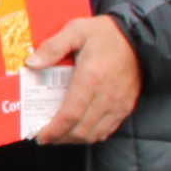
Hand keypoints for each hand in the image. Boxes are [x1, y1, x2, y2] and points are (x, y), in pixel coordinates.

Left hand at [31, 14, 140, 145]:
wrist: (139, 37)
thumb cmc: (105, 34)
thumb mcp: (76, 30)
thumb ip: (53, 47)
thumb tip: (31, 64)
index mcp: (91, 78)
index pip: (70, 115)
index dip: (53, 130)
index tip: (40, 135)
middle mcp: (106, 96)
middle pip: (80, 130)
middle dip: (60, 137)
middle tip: (45, 135)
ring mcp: (118, 104)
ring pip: (94, 134)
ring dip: (74, 139)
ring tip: (59, 134)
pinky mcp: (126, 106)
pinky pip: (108, 130)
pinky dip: (91, 135)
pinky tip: (79, 130)